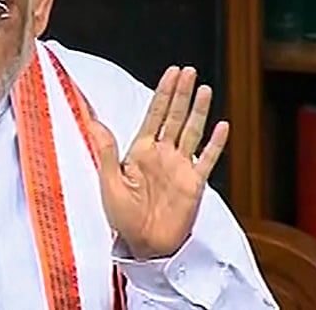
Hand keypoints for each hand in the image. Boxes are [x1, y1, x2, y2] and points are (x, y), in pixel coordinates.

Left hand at [91, 66, 227, 259]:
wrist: (143, 245)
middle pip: (175, 117)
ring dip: (199, 111)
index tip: (171, 73)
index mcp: (140, 151)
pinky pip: (207, 159)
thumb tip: (93, 121)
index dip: (163, 93)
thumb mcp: (110, 181)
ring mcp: (180, 167)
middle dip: (181, 93)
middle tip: (189, 71)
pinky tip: (222, 126)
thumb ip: (106, 150)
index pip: (154, 115)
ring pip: (192, 132)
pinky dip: (216, 143)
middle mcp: (162, 155)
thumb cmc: (122, 217)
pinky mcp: (194, 184)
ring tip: (205, 89)